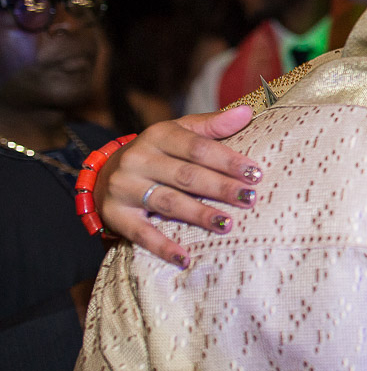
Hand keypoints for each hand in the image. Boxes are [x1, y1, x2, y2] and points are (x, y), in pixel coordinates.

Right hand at [95, 106, 259, 267]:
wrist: (108, 172)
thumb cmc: (160, 152)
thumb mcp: (181, 131)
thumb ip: (212, 125)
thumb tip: (246, 112)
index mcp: (158, 135)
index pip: (197, 148)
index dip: (228, 160)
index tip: (255, 173)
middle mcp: (138, 159)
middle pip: (186, 176)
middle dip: (220, 188)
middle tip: (249, 198)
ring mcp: (124, 187)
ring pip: (168, 202)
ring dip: (199, 214)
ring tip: (227, 224)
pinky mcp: (116, 214)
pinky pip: (141, 233)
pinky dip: (163, 247)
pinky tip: (185, 258)